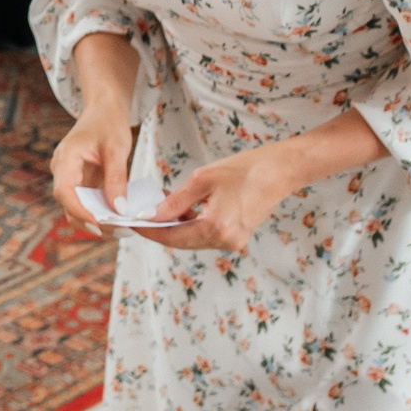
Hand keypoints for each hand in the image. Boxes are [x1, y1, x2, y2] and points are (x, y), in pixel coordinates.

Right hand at [51, 112, 136, 232]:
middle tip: (118, 231)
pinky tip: (120, 217)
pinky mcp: (80, 182)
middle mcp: (62, 170)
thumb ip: (116, 179)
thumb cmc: (109, 123)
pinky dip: (101, 211)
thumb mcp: (117, 149)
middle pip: (68, 204)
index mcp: (65, 158)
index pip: (64, 191)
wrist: (104, 110)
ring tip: (123, 228)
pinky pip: (87, 202)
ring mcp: (70, 177)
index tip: (99, 224)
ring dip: (97, 220)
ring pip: (76, 207)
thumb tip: (119, 209)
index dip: (79, 210)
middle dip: (90, 221)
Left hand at [145, 142, 298, 252]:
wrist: (281, 171)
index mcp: (216, 228)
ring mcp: (233, 241)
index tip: (129, 223)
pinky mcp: (237, 236)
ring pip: (192, 238)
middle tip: (138, 215)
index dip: (148, 231)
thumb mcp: (202, 180)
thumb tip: (150, 215)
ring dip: (173, 225)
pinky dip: (190, 223)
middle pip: (181, 242)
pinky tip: (178, 208)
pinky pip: (205, 233)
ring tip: (156, 206)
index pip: (172, 237)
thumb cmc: (244, 169)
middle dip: (158, 229)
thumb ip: (174, 202)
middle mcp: (225, 241)